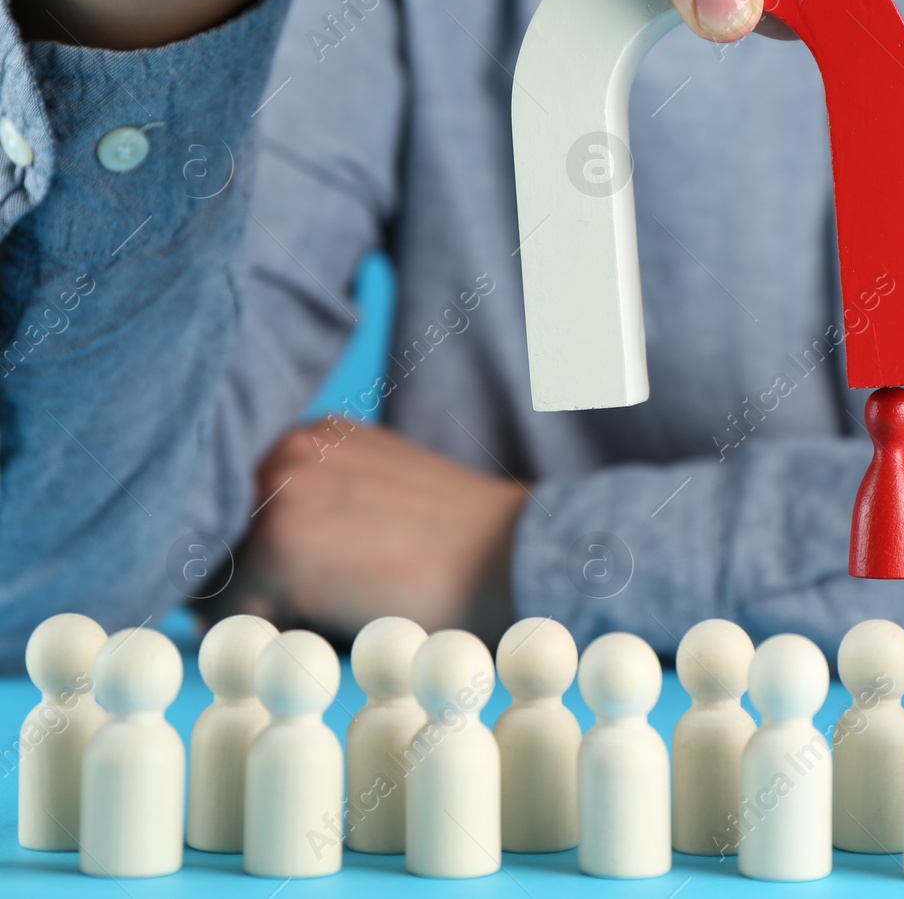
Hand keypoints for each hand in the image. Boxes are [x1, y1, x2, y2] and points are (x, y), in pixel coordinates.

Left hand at [220, 418, 528, 644]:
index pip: (235, 517)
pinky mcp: (275, 543)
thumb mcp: (383, 502)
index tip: (312, 591)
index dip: (263, 568)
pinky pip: (233, 618)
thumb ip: (321, 513)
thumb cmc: (462, 551)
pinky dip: (277, 638)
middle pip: (216, 548)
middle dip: (254, 589)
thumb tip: (245, 576)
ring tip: (344, 609)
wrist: (515, 558)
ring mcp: (275, 489)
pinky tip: (344, 620)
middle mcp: (285, 448)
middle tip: (331, 607)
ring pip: (220, 584)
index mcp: (311, 436)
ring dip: (264, 612)